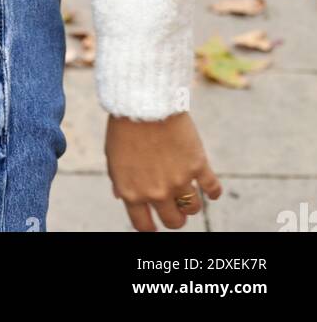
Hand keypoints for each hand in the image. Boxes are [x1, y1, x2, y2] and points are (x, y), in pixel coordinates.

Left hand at [105, 111, 221, 231]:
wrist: (142, 101)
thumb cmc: (124, 127)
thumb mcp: (114, 158)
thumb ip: (120, 181)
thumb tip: (121, 197)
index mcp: (132, 193)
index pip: (144, 225)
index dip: (151, 226)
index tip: (156, 223)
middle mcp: (156, 192)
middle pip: (173, 221)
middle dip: (175, 217)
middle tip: (176, 208)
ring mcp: (178, 181)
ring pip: (193, 208)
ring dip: (192, 203)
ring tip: (189, 192)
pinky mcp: (197, 165)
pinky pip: (212, 189)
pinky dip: (214, 192)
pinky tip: (212, 191)